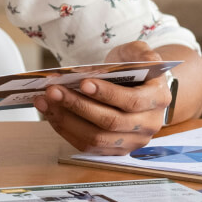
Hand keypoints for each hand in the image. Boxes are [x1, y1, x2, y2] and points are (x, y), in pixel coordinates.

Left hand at [34, 41, 172, 154]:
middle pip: (110, 122)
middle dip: (77, 105)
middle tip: (52, 90)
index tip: (82, 82)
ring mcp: (131, 141)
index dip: (107, 93)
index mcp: (158, 99)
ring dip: (66, 119)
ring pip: (96, 138)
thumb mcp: (139, 52)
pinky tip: (49, 112)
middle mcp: (148, 124)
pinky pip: (87, 146)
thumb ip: (141, 53)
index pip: (132, 101)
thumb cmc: (134, 67)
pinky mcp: (114, 149)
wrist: (138, 86)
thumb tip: (138, 59)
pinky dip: (65, 129)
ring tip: (44, 100)